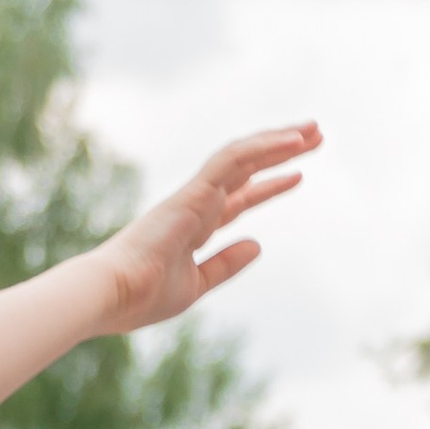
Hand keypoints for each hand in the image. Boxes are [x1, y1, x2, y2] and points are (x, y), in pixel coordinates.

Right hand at [97, 124, 319, 333]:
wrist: (113, 294)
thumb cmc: (143, 297)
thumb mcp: (196, 284)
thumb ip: (226, 264)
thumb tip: (258, 244)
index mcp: (196, 225)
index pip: (239, 197)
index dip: (268, 185)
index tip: (297, 176)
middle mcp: (197, 203)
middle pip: (247, 168)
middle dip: (281, 152)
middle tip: (315, 136)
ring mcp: (195, 194)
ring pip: (243, 155)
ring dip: (279, 141)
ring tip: (313, 131)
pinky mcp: (193, 191)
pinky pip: (233, 159)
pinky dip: (263, 147)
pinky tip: (292, 142)